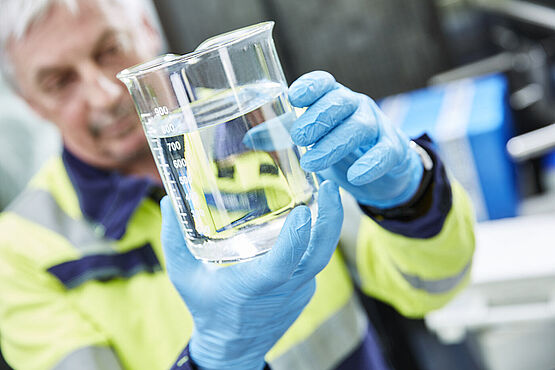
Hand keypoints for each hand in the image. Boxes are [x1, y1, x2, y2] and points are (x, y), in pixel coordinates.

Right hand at [161, 181, 342, 369]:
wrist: (232, 348)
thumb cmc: (207, 308)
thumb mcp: (183, 276)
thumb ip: (174, 239)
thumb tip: (168, 201)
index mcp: (252, 286)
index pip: (281, 264)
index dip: (295, 238)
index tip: (302, 211)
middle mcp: (283, 290)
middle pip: (318, 255)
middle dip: (330, 220)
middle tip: (332, 187)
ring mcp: (299, 292)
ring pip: (321, 256)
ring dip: (328, 224)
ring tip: (328, 192)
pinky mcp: (305, 291)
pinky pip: (314, 262)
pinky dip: (316, 238)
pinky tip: (311, 215)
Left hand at [288, 71, 423, 208]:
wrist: (383, 167)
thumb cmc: (340, 144)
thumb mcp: (312, 137)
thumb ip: (283, 134)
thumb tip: (248, 137)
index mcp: (334, 99)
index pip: (324, 83)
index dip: (311, 86)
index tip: (293, 97)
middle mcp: (356, 106)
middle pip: (341, 103)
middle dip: (319, 117)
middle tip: (298, 136)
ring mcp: (377, 126)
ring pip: (359, 127)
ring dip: (334, 143)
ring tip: (311, 162)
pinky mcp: (393, 150)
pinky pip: (385, 153)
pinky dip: (371, 164)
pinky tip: (355, 176)